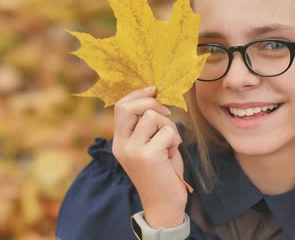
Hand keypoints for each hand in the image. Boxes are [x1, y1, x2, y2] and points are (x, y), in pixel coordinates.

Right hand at [112, 86, 186, 227]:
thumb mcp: (150, 146)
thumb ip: (147, 126)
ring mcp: (133, 150)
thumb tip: (155, 97)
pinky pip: (167, 131)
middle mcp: (122, 145)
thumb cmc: (162, 172)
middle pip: (130, 106)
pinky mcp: (148, 156)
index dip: (138, 94)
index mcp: (120, 141)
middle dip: (153, 104)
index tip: (154, 90)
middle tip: (167, 116)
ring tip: (170, 144)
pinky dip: (175, 140)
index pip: (121, 107)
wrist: (164, 204)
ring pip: (153, 117)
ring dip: (169, 127)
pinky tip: (172, 154)